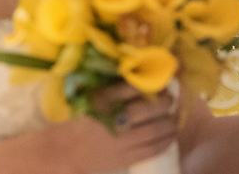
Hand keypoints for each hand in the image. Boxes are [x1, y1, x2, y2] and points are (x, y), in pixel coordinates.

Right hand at [58, 82, 177, 173]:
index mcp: (100, 101)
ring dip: (169, 122)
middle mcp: (112, 119)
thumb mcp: (88, 101)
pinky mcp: (125, 157)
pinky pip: (152, 149)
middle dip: (163, 103)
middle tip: (170, 99)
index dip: (148, 85)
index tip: (159, 82)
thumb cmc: (76, 123)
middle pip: (146, 109)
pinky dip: (166, 141)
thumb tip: (136, 81)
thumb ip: (109, 91)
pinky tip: (171, 135)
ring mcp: (120, 140)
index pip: (130, 88)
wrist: (65, 152)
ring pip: (153, 130)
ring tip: (174, 118)